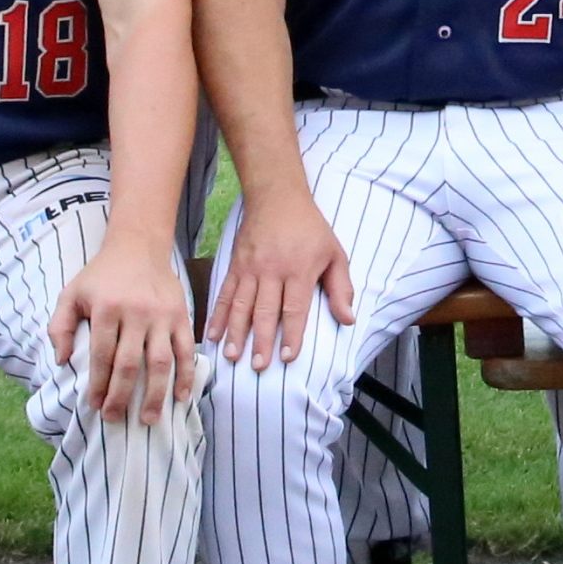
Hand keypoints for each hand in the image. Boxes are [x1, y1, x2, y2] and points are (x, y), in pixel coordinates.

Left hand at [52, 237, 197, 422]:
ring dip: (154, 394)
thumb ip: (60, 326)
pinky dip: (186, 375)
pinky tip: (181, 398)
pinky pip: (185, 350)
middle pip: (129, 364)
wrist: (139, 246)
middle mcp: (136, 312)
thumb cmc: (102, 275)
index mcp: (107, 307)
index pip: (102, 355)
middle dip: (121, 396)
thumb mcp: (72, 293)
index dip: (97, 384)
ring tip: (147, 420)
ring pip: (160, 362)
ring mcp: (162, 315)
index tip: (94, 406)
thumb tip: (62, 361)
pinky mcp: (181, 316)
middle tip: (114, 419)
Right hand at [207, 191, 352, 373]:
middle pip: (265, 311)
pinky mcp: (235, 265)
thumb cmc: (311, 228)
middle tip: (259, 366)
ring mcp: (250, 268)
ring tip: (232, 356)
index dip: (291, 334)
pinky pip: (225, 294)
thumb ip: (341, 289)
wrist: (277, 197)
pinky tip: (213, 334)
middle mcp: (272, 270)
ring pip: (242, 305)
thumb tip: (348, 320)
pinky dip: (219, 315)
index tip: (288, 357)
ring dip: (236, 332)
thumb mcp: (335, 254)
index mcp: (299, 270)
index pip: (294, 308)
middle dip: (261, 341)